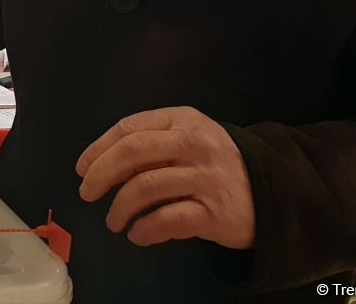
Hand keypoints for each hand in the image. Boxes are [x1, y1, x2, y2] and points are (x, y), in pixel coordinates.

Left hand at [76, 106, 254, 248]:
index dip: (99, 148)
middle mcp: (193, 143)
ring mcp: (205, 177)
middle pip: (132, 152)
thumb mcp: (188, 139)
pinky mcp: (214, 212)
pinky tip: (137, 235)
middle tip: (87, 193)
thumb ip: (152, 145)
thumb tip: (102, 164)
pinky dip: (145, 230)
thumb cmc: (215, 163)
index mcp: (182, 119)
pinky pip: (168, 220)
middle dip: (100, 174)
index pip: (130, 128)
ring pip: (145, 187)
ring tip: (114, 221)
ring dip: (120, 208)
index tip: (82, 168)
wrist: (273, 191)